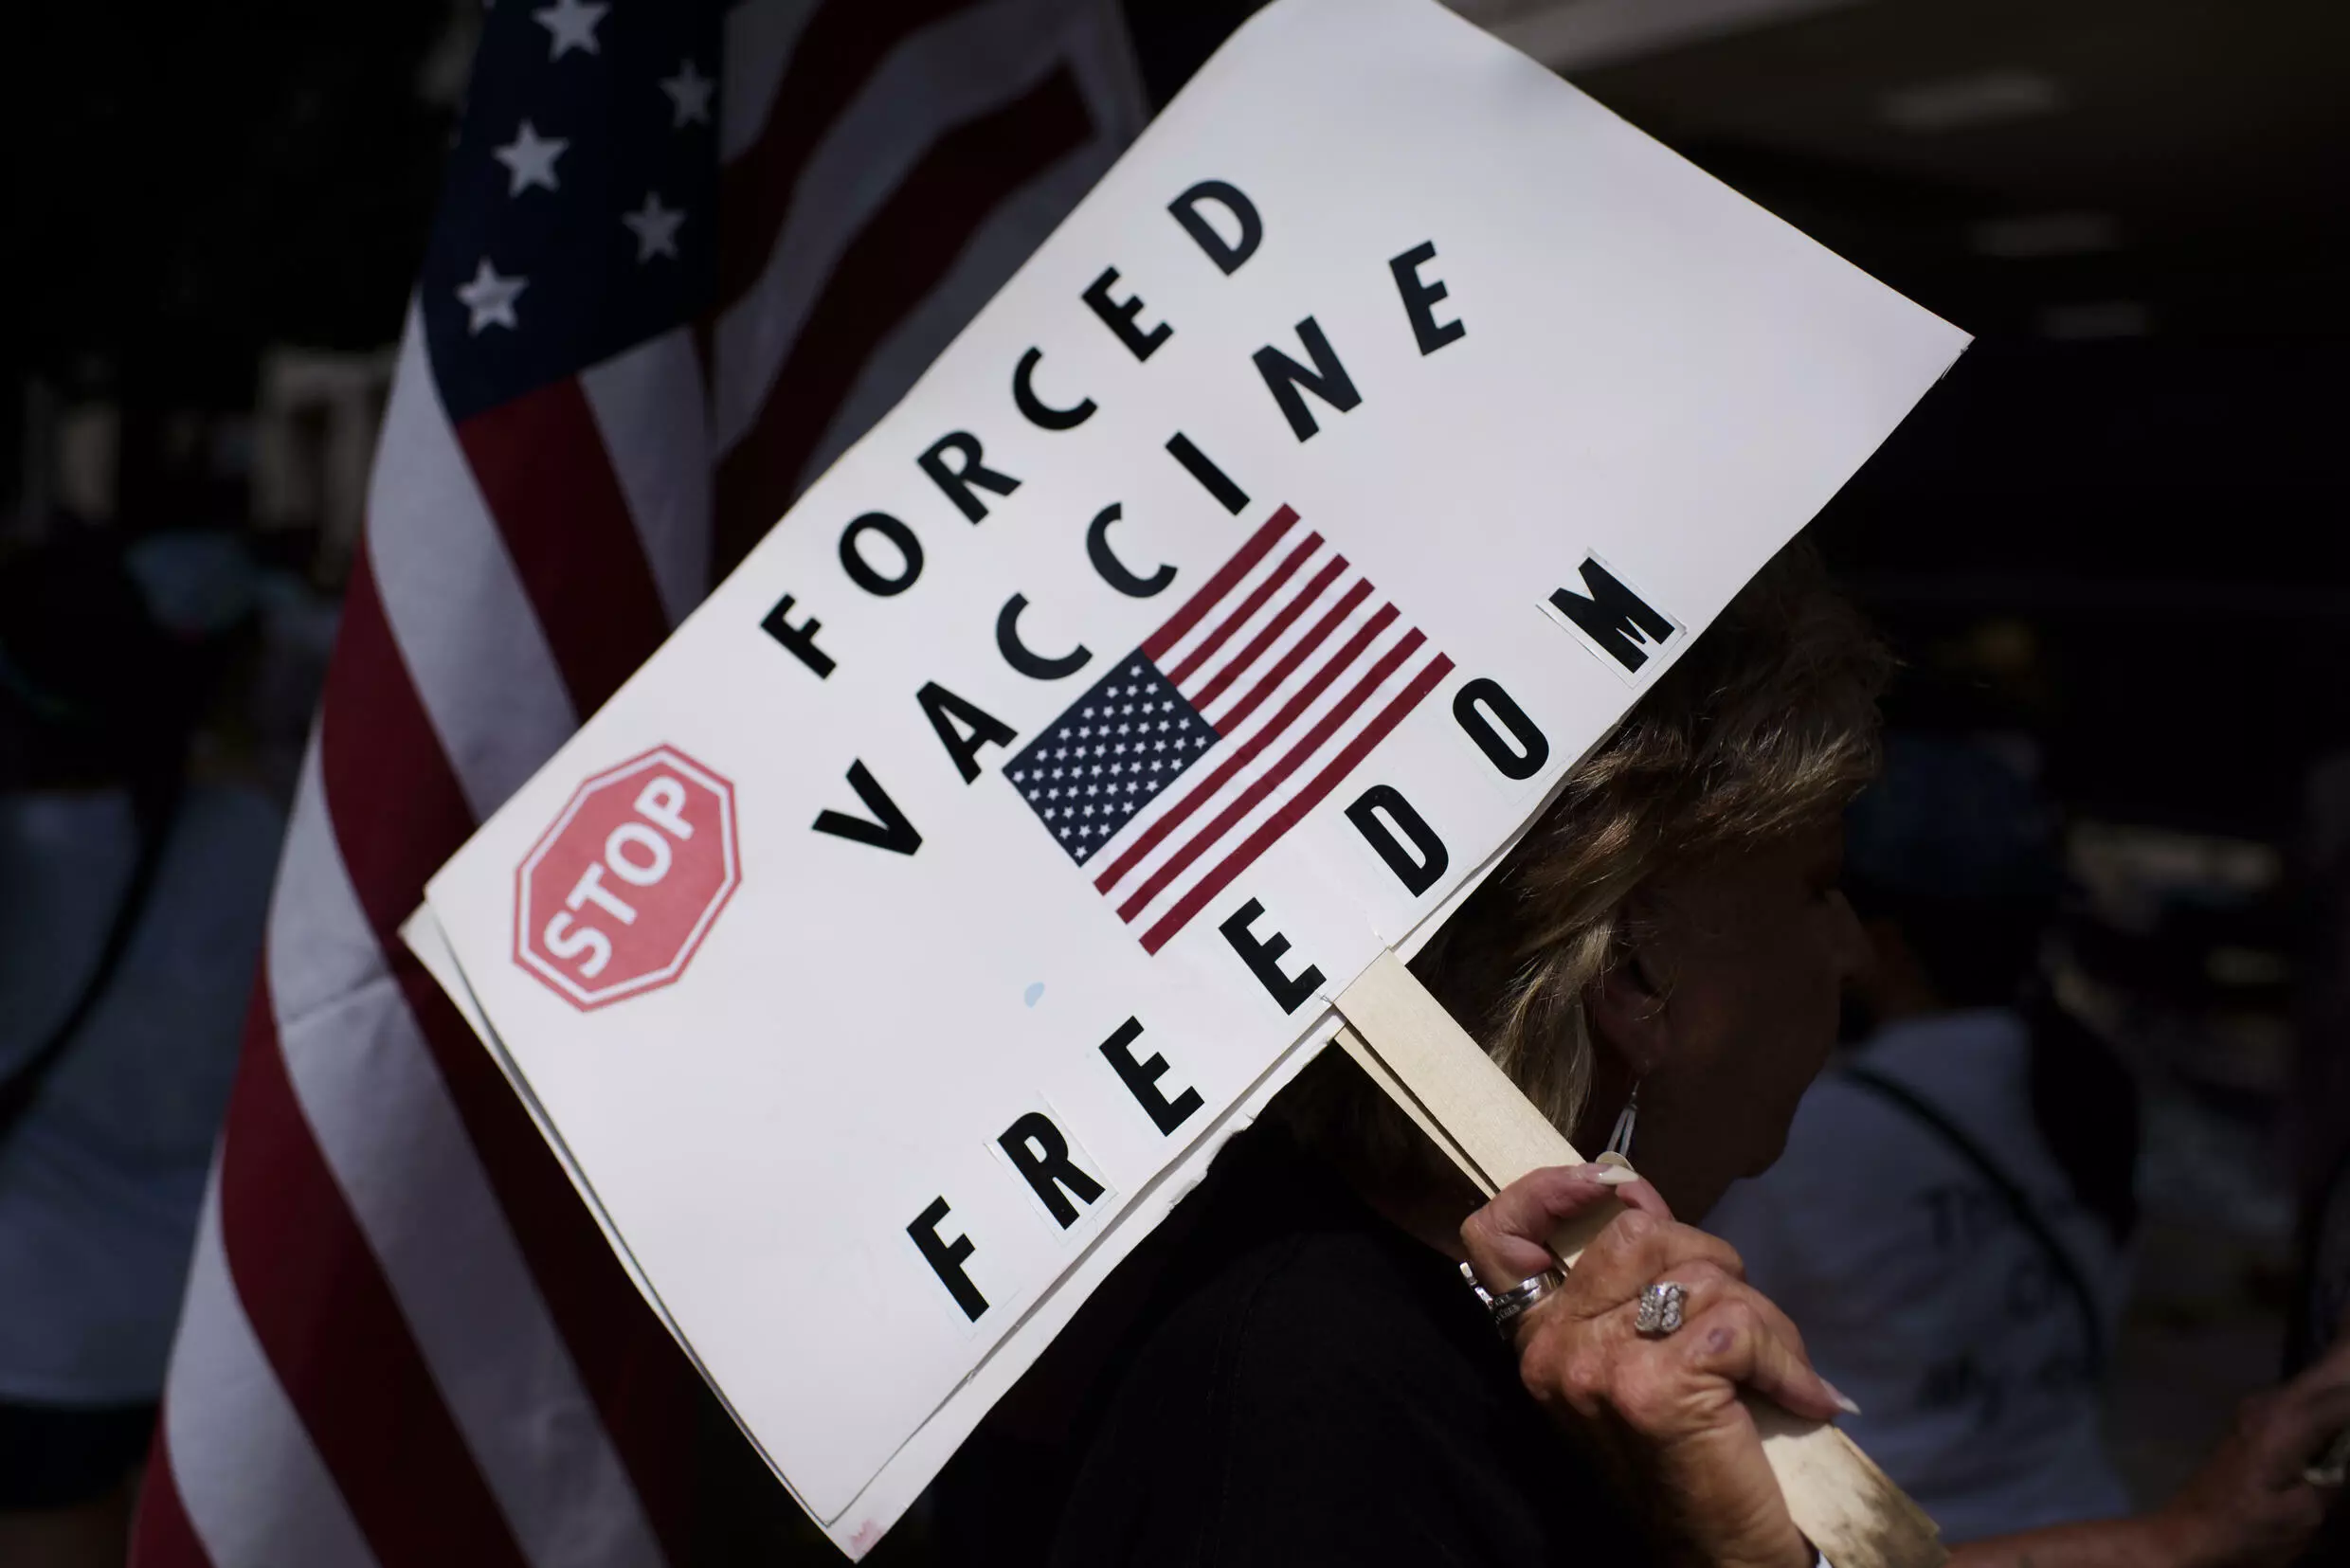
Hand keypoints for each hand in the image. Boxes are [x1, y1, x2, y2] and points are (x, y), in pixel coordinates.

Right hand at [1461, 1164, 1844, 1567]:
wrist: (1720, 1559)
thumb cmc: (1689, 1458)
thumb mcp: (1636, 1361)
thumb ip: (1627, 1286)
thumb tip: (1636, 1200)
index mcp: (1539, 1339)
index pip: (1495, 1234)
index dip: (1546, 1190)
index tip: (1610, 1186)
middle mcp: (1552, 1349)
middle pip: (1636, 1235)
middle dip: (1714, 1263)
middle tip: (1747, 1328)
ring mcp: (1597, 1367)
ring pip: (1699, 1276)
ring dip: (1764, 1319)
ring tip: (1778, 1372)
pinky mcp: (1654, 1388)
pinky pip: (1737, 1323)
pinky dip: (1785, 1356)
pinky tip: (1801, 1395)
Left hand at [2155, 1321, 2349, 1567]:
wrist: (2186, 1537)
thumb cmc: (2247, 1532)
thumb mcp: (2306, 1513)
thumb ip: (2341, 1476)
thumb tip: (2347, 1449)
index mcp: (2285, 1422)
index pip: (2346, 1393)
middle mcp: (2269, 1404)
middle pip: (2329, 1372)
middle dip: (2349, 1359)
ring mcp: (2258, 1411)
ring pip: (2316, 1384)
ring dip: (2342, 1379)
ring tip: (2349, 1375)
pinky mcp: (2256, 1424)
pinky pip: (2304, 1401)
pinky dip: (2330, 1398)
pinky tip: (2339, 1411)